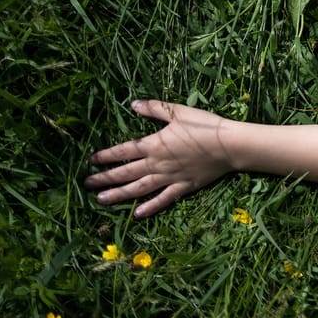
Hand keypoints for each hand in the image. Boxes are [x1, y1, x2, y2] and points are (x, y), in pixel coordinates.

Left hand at [86, 100, 238, 217]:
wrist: (230, 145)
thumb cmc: (205, 125)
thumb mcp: (179, 112)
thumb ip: (155, 109)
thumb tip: (133, 104)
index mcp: (154, 144)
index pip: (123, 151)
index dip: (106, 156)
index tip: (91, 160)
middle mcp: (157, 163)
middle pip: (125, 172)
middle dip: (104, 178)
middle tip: (87, 184)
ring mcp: (169, 177)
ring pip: (138, 188)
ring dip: (119, 194)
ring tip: (101, 200)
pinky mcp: (183, 187)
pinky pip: (163, 199)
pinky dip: (150, 207)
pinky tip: (137, 214)